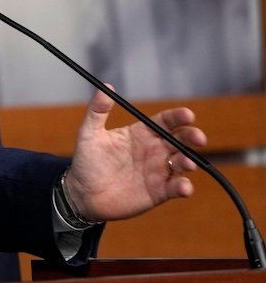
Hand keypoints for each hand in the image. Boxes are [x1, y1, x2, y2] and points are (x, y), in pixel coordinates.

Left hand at [65, 89, 206, 221]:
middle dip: (192, 137)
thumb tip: (104, 88)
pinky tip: (183, 186)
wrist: (83, 194)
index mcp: (141, 134)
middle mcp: (154, 150)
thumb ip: (97, 112)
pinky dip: (183, 187)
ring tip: (186, 162)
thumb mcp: (88, 134)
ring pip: (183, 163)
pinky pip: (176, 188)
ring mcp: (158, 171)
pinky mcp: (159, 192)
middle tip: (198, 138)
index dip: (178, 117)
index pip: (165, 122)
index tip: (188, 115)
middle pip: (180, 140)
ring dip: (189, 161)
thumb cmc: (86, 161)